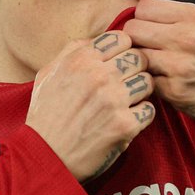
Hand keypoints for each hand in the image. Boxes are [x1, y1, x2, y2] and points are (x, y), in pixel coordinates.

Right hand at [25, 30, 156, 181]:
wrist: (45, 156)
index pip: (122, 38)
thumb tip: (97, 40)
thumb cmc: (46, 115)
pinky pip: (149, 110)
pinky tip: (127, 120)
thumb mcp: (48, 73)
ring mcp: (114, 100)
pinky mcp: (125, 125)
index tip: (119, 63)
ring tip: (127, 102)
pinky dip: (142, 116)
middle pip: (139, 57)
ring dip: (140, 92)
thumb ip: (73, 51)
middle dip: (135, 69)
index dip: (124, 49)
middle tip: (126, 84)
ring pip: (148, 81)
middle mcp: (99, 76)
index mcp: (81, 59)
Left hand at [123, 0, 194, 130]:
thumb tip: (146, 8)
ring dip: (142, 62)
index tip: (149, 27)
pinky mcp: (174, 91)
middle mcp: (186, 38)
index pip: (144, 7)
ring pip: (134, 56)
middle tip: (148, 47)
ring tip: (156, 66)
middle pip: (133, 29)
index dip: (143, 18)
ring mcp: (178, 66)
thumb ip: (182, 14)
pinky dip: (152, 82)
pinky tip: (166, 82)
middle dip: (137, 38)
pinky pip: (145, 80)